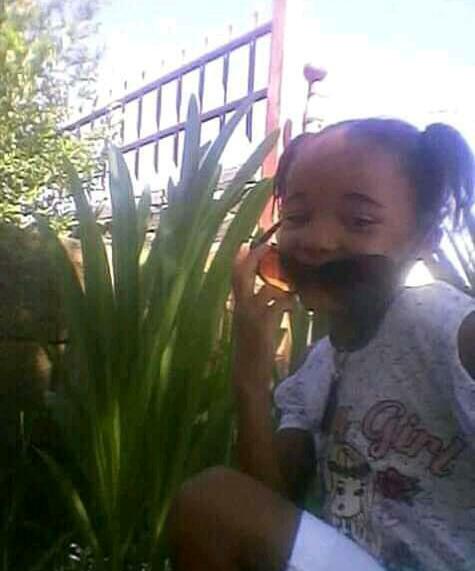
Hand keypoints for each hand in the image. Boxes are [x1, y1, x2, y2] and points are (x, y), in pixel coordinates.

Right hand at [231, 244, 294, 393]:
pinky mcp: (262, 325)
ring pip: (266, 290)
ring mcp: (250, 315)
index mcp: (237, 306)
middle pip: (242, 275)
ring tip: (293, 285)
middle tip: (267, 245)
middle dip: (254, 258)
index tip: (248, 244)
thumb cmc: (251, 350)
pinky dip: (287, 303)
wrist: (246, 373)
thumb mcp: (252, 325)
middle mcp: (240, 307)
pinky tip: (293, 307)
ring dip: (282, 286)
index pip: (235, 277)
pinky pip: (278, 305)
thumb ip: (261, 309)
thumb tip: (278, 295)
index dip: (240, 259)